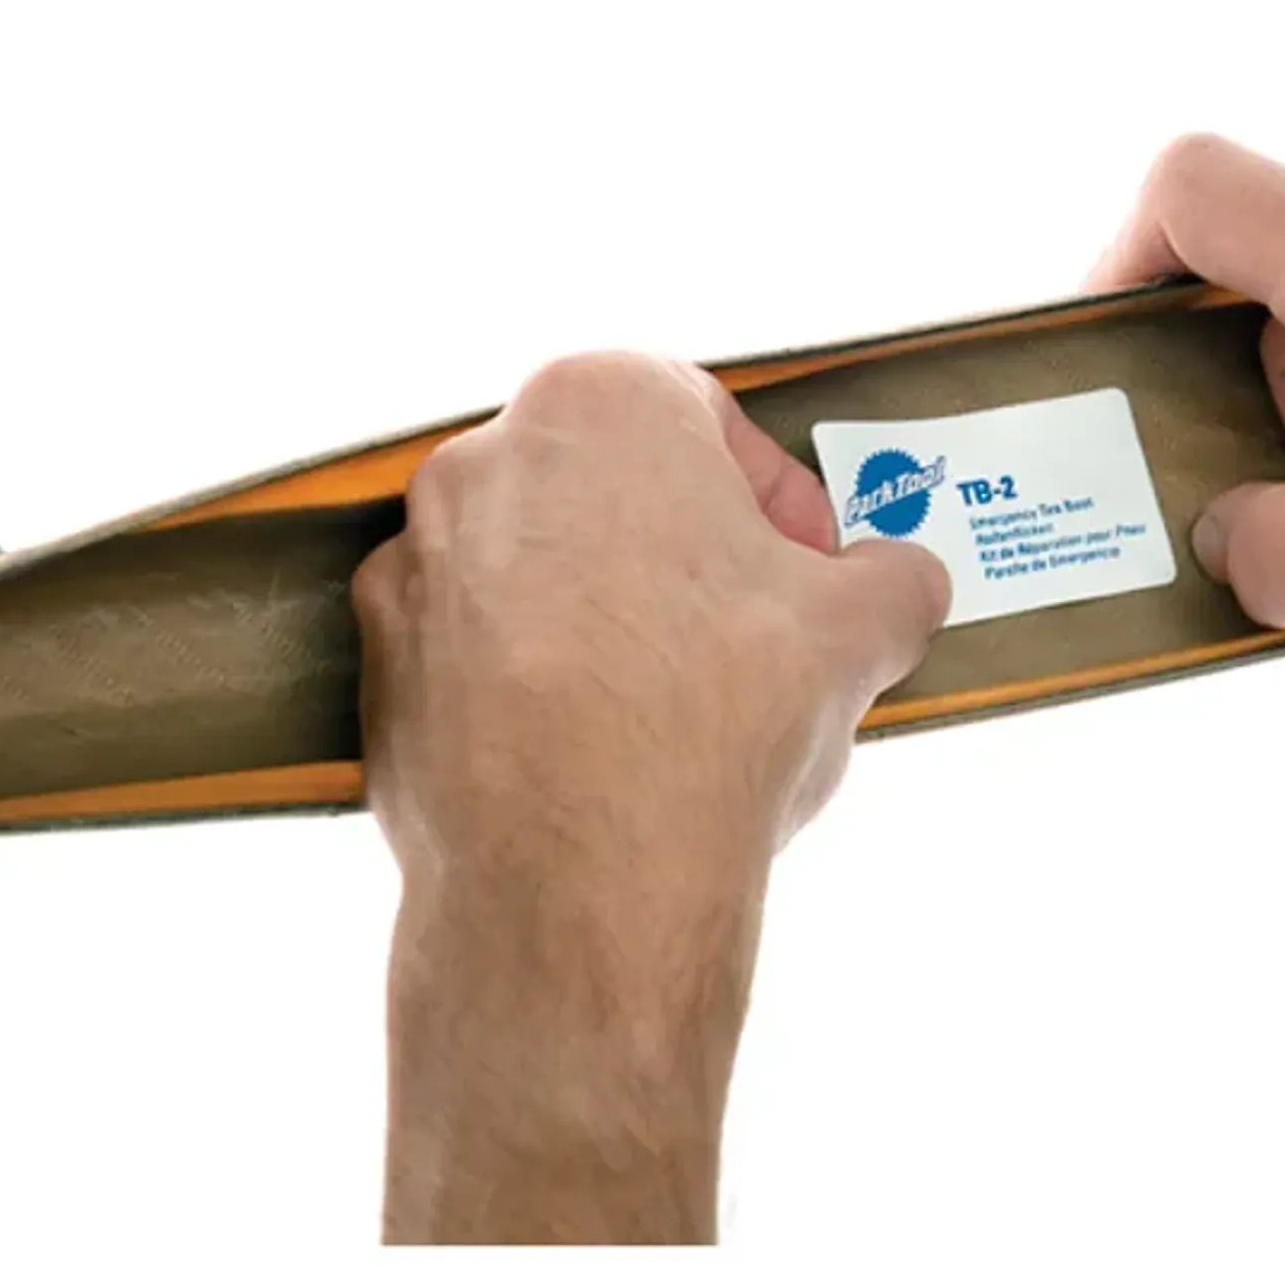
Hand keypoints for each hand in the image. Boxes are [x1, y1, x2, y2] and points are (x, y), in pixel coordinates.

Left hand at [353, 352, 947, 1241]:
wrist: (583, 879)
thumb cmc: (718, 718)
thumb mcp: (862, 630)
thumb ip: (894, 580)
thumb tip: (903, 583)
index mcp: (602, 405)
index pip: (710, 420)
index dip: (779, 502)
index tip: (811, 568)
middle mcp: (485, 462)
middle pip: (618, 494)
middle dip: (690, 558)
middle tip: (755, 640)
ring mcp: (415, 568)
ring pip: (543, 573)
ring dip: (611, 620)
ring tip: (679, 712)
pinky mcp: (382, 670)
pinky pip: (479, 657)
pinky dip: (535, 687)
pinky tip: (601, 757)